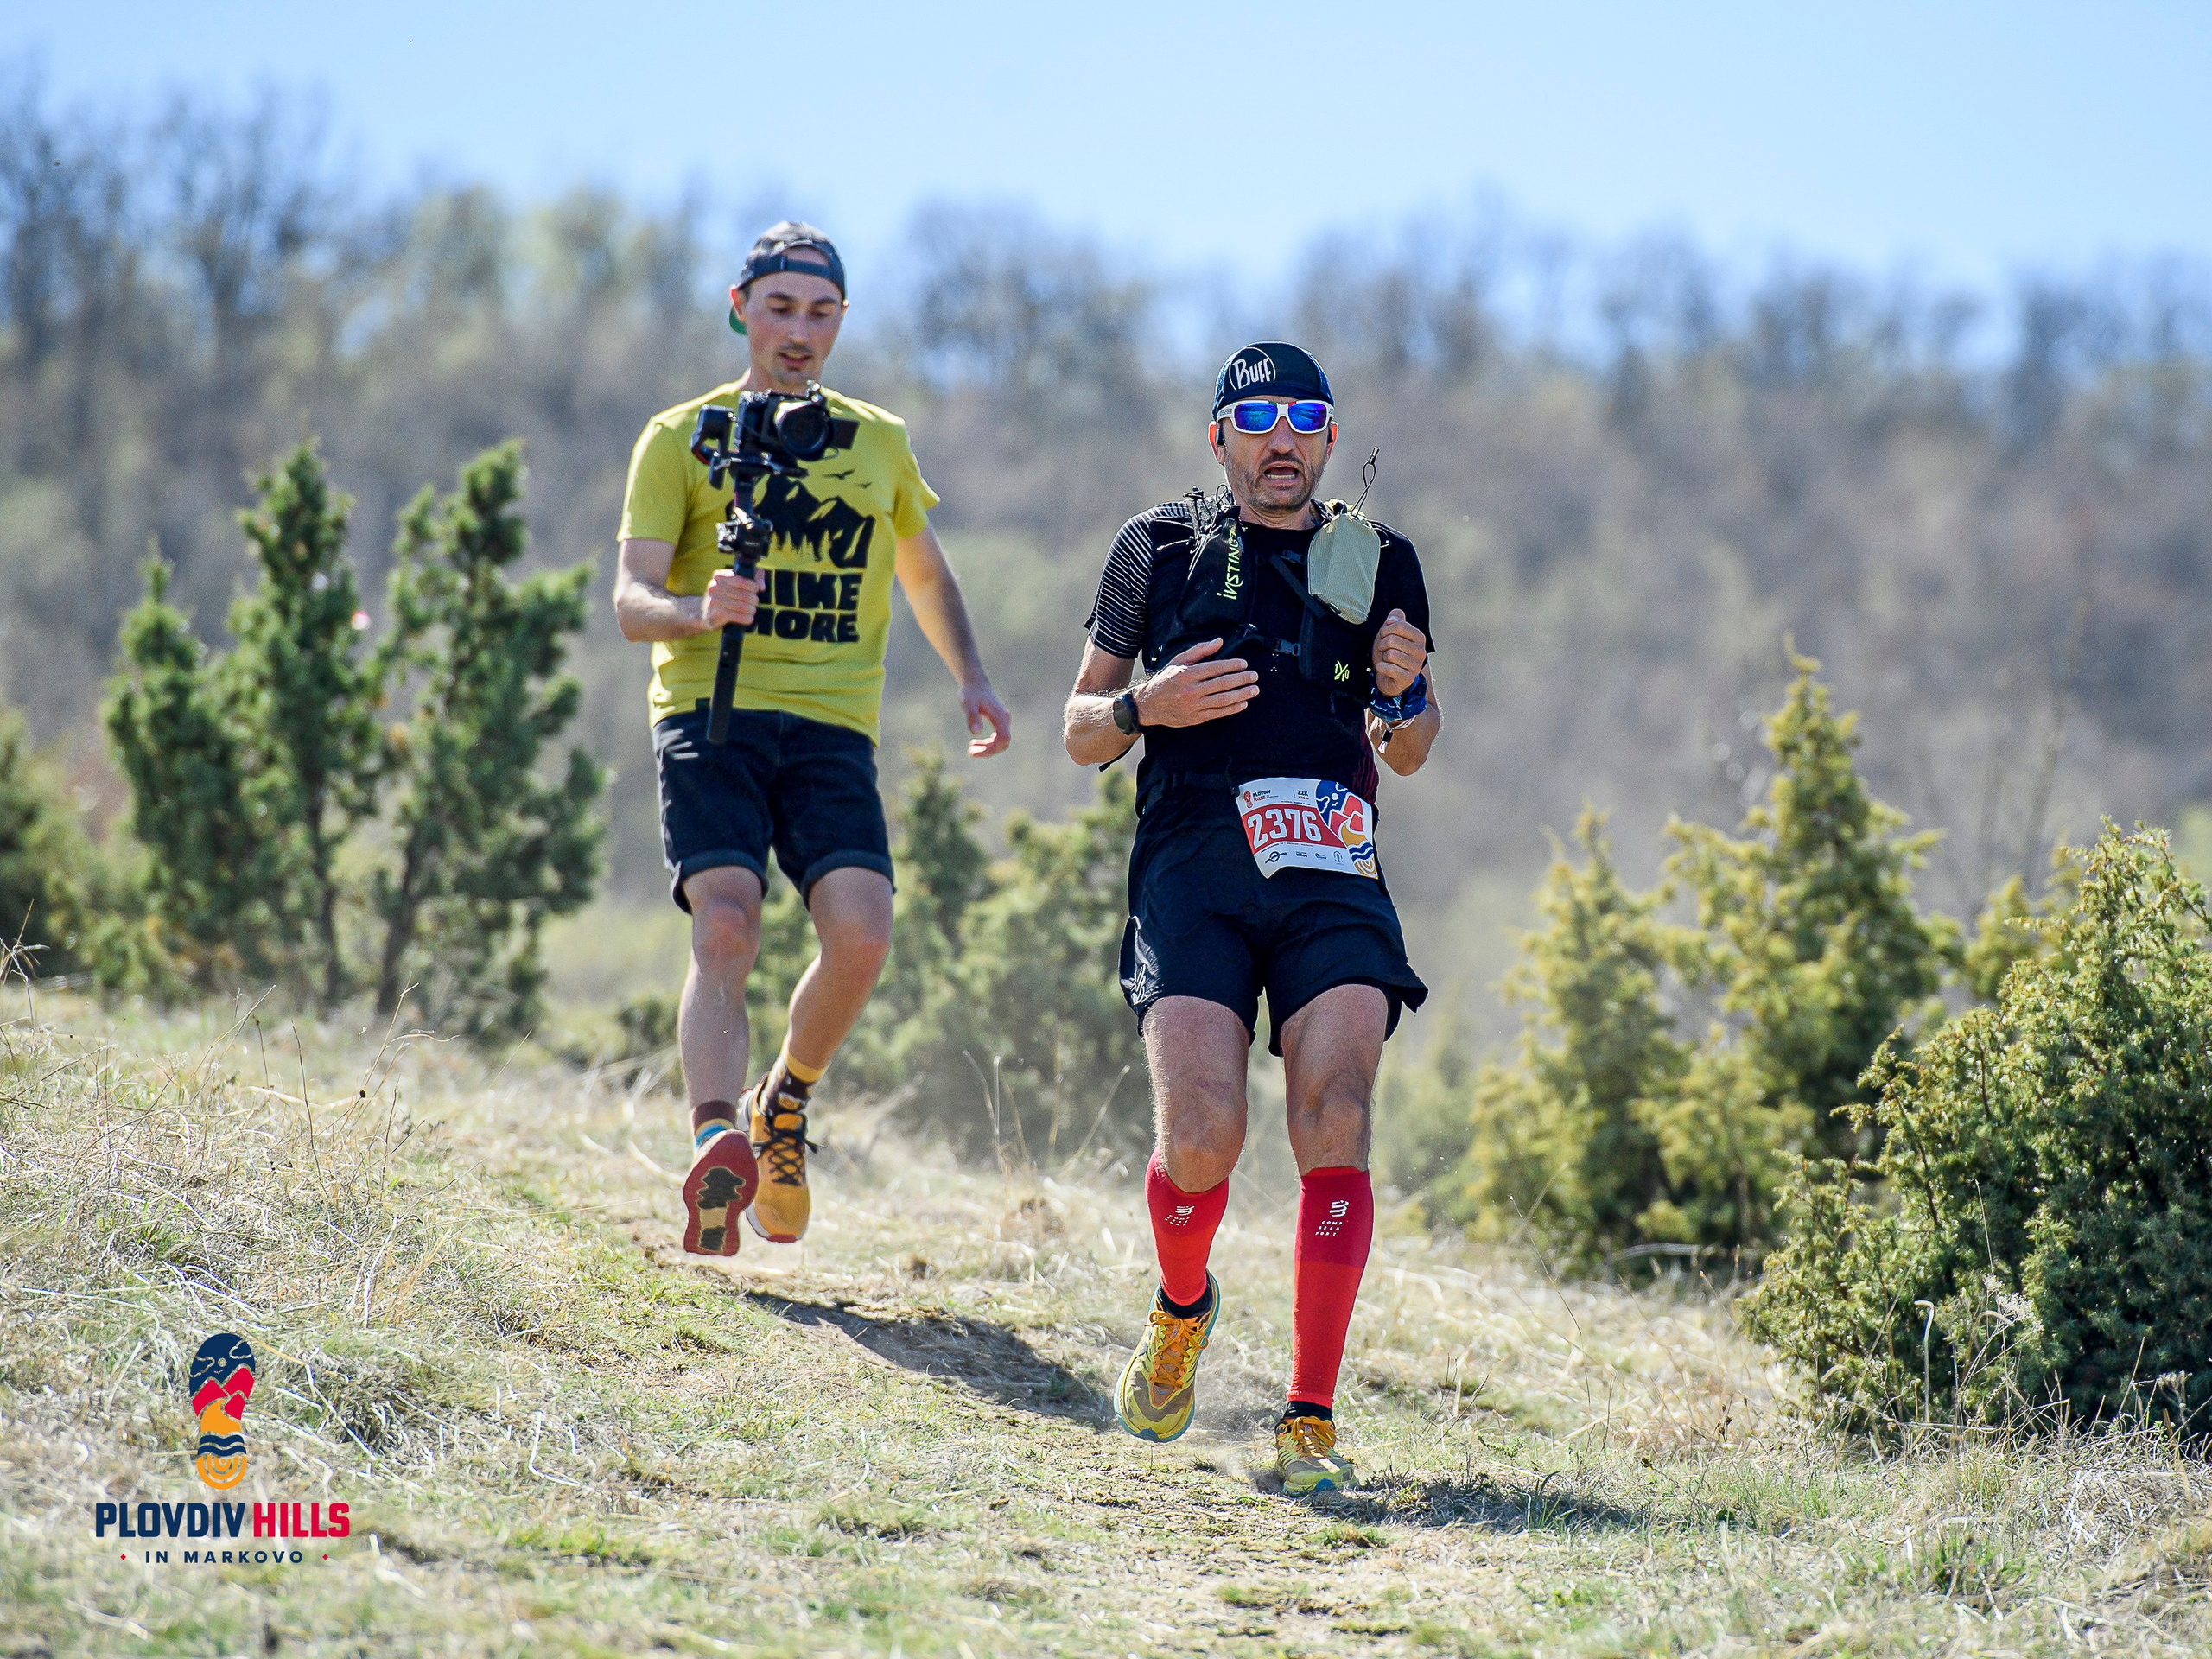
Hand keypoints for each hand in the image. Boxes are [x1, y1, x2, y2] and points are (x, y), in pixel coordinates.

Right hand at [702, 567, 763, 628]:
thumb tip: (761, 586)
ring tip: (752, 610)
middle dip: (754, 600)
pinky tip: (748, 618)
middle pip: (745, 595)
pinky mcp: (717, 615)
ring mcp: (714, 601)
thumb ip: (753, 577)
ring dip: (752, 610)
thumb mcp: (735, 582)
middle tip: (754, 603)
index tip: (756, 590)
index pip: (742, 580)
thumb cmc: (725, 595)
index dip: (753, 586)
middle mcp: (714, 587)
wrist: (704, 612)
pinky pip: (739, 617)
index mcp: (719, 576)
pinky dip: (747, 618)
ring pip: (743, 606)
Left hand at [963, 680, 1011, 756]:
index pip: (1003, 739)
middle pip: (1003, 742)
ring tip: (971, 750)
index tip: (975, 752)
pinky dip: (988, 742)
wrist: (974, 683)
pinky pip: (998, 736)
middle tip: (971, 753)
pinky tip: (976, 742)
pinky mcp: (999, 720)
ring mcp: (1003, 719)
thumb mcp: (968, 704)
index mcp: (1000, 716)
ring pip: (1001, 741)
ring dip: (987, 748)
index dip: (991, 749)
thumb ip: (972, 717)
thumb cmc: (970, 693)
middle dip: (988, 751)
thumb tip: (976, 732)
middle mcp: (1004, 719)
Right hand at [1135, 638, 1258, 727]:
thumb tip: (1219, 641)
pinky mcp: (1196, 718)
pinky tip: (1243, 702)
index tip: (1244, 664)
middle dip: (1241, 679)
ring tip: (1254, 689)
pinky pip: (1218, 713)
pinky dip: (1232, 708)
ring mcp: (1193, 706)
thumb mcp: (1178, 661)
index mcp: (1186, 674)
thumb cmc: (1166, 680)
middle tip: (1254, 676)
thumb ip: (1199, 651)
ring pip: (1222, 700)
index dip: (1231, 665)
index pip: (1214, 668)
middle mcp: (1190, 690)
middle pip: (1221, 684)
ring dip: (1241, 694)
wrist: (1149, 705)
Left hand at [1372, 609, 1426, 696]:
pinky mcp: (1408, 678)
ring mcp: (1415, 666)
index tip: (1384, 636)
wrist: (1390, 679)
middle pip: (1392, 639)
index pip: (1399, 625)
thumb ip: (1395, 621)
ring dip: (1382, 657)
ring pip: (1390, 654)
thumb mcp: (1391, 635)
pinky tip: (1385, 669)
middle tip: (1384, 651)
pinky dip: (1381, 668)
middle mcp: (1420, 651)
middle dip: (1381, 645)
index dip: (1385, 630)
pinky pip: (1389, 668)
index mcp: (1419, 637)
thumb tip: (1396, 613)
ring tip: (1386, 660)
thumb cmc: (1391, 654)